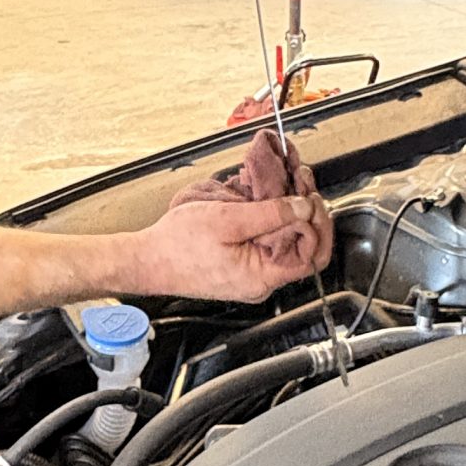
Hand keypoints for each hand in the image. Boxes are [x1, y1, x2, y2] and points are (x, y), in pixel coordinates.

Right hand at [126, 191, 332, 302]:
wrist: (147, 260)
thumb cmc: (176, 246)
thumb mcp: (227, 219)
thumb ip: (270, 213)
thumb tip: (303, 206)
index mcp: (261, 277)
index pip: (313, 257)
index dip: (319, 225)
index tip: (312, 199)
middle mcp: (260, 281)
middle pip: (302, 247)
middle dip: (305, 212)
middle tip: (300, 184)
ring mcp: (251, 274)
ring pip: (284, 242)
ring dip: (288, 212)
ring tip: (282, 185)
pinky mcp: (241, 265)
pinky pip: (266, 242)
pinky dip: (269, 219)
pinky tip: (263, 199)